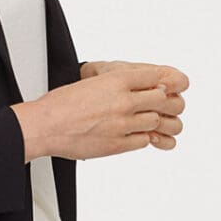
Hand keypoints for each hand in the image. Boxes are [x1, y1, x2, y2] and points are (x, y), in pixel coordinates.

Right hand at [14, 62, 186, 160]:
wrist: (46, 126)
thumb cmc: (61, 105)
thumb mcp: (92, 83)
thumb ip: (116, 85)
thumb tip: (136, 88)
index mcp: (115, 80)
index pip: (155, 77)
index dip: (168, 81)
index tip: (174, 85)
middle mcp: (123, 101)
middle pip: (163, 100)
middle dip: (170, 103)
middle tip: (171, 105)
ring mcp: (122, 123)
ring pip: (157, 121)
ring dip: (159, 123)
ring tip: (156, 122)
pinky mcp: (119, 143)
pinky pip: (144, 140)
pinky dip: (144, 137)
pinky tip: (138, 134)